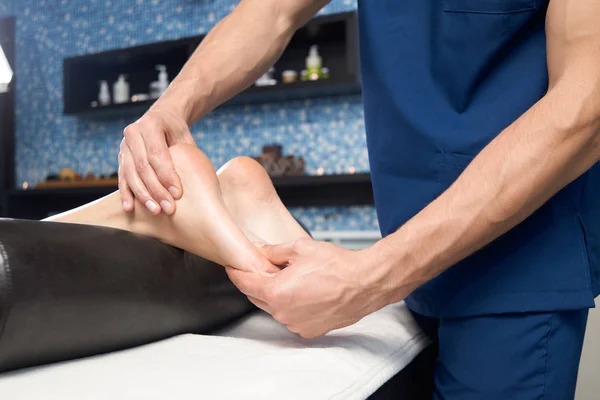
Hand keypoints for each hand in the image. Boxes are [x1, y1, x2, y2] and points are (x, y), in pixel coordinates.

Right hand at [118, 108, 195, 214]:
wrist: (161, 118)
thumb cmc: (177, 131)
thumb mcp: (184, 137)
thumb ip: (186, 154)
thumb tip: (196, 180)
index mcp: (151, 124)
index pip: (157, 154)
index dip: (166, 175)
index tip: (178, 194)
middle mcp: (133, 133)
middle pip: (142, 166)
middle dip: (156, 190)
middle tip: (168, 208)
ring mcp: (124, 146)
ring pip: (130, 174)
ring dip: (142, 195)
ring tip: (155, 210)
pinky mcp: (121, 157)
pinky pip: (122, 177)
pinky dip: (126, 193)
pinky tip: (130, 208)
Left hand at [226, 238, 393, 338]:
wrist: (364, 283)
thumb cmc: (337, 265)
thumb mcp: (300, 248)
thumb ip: (273, 252)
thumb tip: (258, 251)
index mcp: (275, 292)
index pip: (244, 283)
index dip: (236, 273)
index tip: (232, 266)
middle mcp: (282, 313)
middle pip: (257, 297)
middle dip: (257, 282)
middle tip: (264, 268)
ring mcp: (295, 324)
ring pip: (274, 308)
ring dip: (276, 295)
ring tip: (291, 279)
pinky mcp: (309, 331)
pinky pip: (291, 317)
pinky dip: (292, 306)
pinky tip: (304, 292)